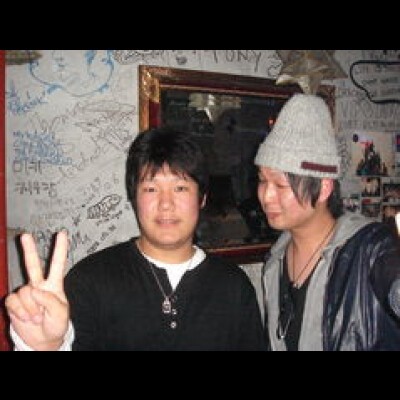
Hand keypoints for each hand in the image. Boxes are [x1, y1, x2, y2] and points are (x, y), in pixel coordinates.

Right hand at [5, 231, 69, 349]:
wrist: (42, 340)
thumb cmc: (56, 324)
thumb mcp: (61, 314)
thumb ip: (51, 300)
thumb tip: (34, 290)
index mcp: (54, 285)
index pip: (57, 264)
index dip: (60, 249)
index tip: (63, 233)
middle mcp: (38, 286)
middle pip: (33, 265)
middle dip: (29, 250)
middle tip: (25, 235)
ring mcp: (25, 294)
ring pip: (24, 291)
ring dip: (30, 308)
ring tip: (36, 317)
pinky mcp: (14, 303)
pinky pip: (13, 301)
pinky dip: (20, 312)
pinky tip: (26, 318)